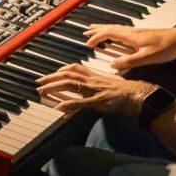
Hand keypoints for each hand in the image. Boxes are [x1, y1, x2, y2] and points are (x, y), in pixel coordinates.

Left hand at [35, 65, 158, 118]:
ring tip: (42, 92)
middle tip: (38, 82)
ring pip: (70, 85)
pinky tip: (58, 107)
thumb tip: (84, 89)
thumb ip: (94, 85)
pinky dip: (69, 104)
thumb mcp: (106, 84)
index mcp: (93, 76)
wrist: (136, 94)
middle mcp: (91, 80)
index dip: (60, 70)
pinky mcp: (98, 101)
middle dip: (51, 78)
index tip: (50, 74)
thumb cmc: (123, 91)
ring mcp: (94, 90)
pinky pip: (81, 102)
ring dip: (54, 87)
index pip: (74, 68)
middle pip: (67, 75)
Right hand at [83, 23, 175, 73]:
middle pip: (110, 28)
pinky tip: (117, 36)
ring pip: (116, 28)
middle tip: (86, 33)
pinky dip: (114, 32)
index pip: (108, 33)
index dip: (96, 38)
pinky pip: (122, 31)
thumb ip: (129, 61)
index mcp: (131, 36)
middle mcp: (132, 32)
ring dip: (104, 29)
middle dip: (97, 30)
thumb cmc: (167, 48)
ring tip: (96, 30)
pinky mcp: (143, 35)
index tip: (87, 44)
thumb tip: (112, 65)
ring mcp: (138, 32)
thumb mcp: (147, 57)